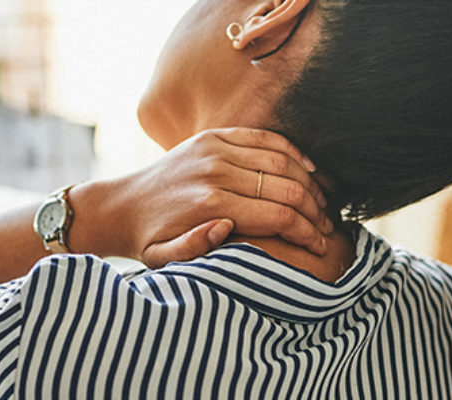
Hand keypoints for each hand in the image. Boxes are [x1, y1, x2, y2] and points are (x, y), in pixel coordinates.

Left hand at [75, 128, 333, 268]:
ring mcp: (215, 148)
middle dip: (315, 210)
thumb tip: (227, 228)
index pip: (278, 215)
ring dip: (309, 182)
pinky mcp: (214, 136)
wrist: (123, 205)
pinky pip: (264, 138)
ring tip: (322, 204)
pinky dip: (291, 152)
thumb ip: (195, 249)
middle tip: (328, 227)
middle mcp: (215, 171)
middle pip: (286, 187)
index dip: (307, 232)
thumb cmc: (149, 240)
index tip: (321, 246)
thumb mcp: (163, 259)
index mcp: (209, 204)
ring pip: (281, 160)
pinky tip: (307, 170)